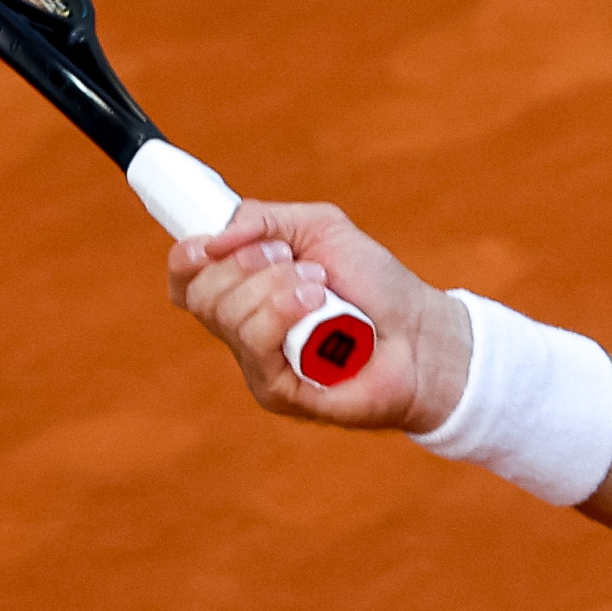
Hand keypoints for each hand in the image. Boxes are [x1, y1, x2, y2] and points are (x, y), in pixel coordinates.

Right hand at [167, 200, 469, 431]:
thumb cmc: (376, 284)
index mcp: (244, 290)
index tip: (212, 242)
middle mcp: (243, 329)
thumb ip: (263, 219)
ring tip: (322, 286)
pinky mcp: (277, 391)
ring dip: (275, 286)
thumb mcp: (320, 229)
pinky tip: (320, 306)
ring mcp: (257, 364)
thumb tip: (213, 238)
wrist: (424, 332)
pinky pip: (254, 347)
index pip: (186, 279)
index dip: (188, 258)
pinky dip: (284, 314)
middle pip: (201, 295)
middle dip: (247, 265)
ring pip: (227, 317)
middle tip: (296, 260)